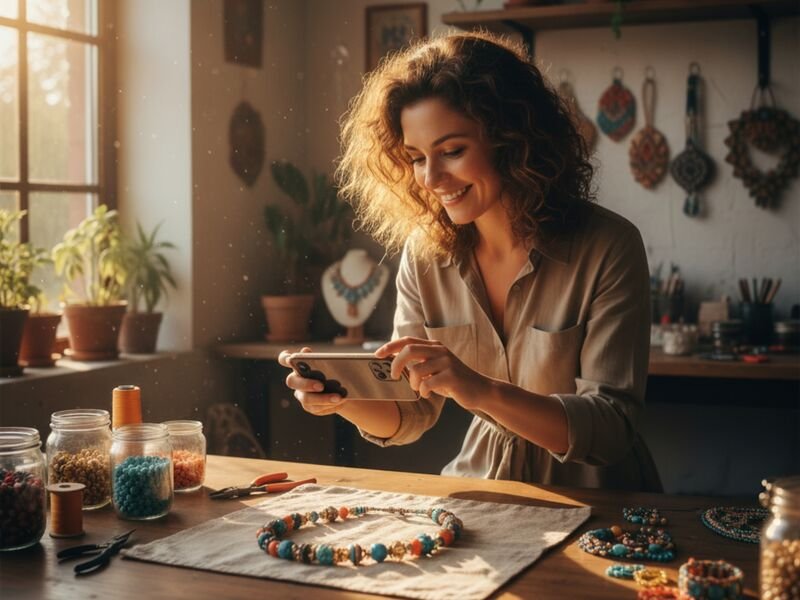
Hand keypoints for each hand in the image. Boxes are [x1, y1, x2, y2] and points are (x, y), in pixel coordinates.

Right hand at [277, 347, 347, 415]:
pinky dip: (329, 405)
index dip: (284, 358)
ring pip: (306, 399)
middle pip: (292, 382)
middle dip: (306, 383)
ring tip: (339, 397)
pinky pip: (317, 408)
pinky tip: (339, 402)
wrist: (343, 390)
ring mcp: (301, 395)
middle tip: (321, 386)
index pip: (284, 359)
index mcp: (299, 365)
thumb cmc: (333, 371)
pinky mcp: (309, 407)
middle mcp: (296, 380)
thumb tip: (305, 351)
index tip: (290, 358)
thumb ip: (317, 358)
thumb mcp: (329, 364)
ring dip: (323, 399)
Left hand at [374, 337, 488, 410]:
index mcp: (434, 346)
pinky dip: (423, 391)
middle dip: (396, 364)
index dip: (390, 346)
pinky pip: (427, 384)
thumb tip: (394, 366)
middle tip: (393, 376)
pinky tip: (427, 393)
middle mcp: (440, 351)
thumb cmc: (453, 381)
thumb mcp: (435, 369)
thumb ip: (420, 364)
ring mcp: (447, 363)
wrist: (480, 390)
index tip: (377, 355)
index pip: (407, 341)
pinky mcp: (452, 376)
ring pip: (417, 370)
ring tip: (419, 388)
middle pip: (409, 350)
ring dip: (413, 383)